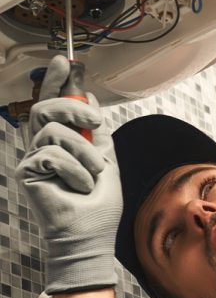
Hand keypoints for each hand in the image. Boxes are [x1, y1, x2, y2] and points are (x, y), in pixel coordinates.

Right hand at [15, 56, 121, 293]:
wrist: (90, 235)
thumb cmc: (97, 205)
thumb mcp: (106, 160)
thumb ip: (96, 133)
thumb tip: (90, 99)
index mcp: (63, 142)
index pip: (55, 105)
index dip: (58, 82)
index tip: (67, 61)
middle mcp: (43, 146)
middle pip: (47, 108)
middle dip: (73, 107)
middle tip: (95, 122)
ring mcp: (32, 158)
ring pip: (54, 131)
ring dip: (85, 154)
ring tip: (92, 176)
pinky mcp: (27, 171)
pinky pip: (52, 154)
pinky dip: (75, 171)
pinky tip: (79, 187)